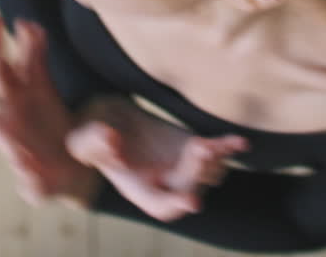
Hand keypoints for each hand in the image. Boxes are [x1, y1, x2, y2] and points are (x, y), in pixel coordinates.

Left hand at [0, 10, 100, 208]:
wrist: (75, 170)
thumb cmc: (50, 182)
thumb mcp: (40, 190)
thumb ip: (33, 182)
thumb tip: (25, 164)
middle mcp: (9, 105)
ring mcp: (27, 94)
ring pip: (18, 60)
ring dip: (20, 39)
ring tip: (25, 24)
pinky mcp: (45, 88)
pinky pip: (38, 61)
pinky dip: (37, 44)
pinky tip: (36, 30)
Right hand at [66, 95, 248, 221]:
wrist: (111, 120)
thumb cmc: (93, 135)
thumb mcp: (84, 140)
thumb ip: (93, 143)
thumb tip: (111, 140)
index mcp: (139, 190)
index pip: (161, 206)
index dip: (175, 204)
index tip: (191, 202)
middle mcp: (166, 184)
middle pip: (188, 187)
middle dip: (196, 172)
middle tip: (199, 150)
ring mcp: (183, 168)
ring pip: (208, 173)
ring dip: (213, 160)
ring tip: (211, 144)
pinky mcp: (194, 149)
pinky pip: (216, 153)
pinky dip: (227, 147)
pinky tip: (240, 142)